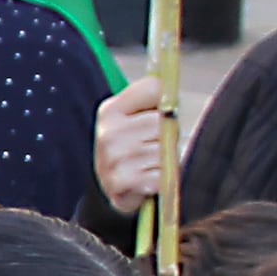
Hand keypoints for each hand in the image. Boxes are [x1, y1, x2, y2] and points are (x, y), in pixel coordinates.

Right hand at [90, 72, 167, 216]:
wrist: (115, 187)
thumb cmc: (133, 148)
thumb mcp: (134, 119)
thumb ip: (151, 100)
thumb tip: (168, 88)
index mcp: (110, 110)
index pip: (153, 88)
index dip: (163, 101)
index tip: (158, 112)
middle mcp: (108, 132)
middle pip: (162, 121)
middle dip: (167, 135)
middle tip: (154, 145)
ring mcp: (113, 157)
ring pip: (164, 150)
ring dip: (165, 160)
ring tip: (150, 164)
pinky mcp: (121, 182)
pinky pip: (160, 176)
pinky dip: (160, 180)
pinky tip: (148, 179)